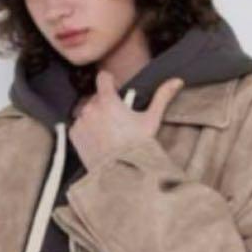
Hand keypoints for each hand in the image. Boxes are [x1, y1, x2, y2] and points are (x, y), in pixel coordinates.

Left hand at [69, 68, 184, 171]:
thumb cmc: (137, 147)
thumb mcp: (151, 121)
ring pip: (87, 112)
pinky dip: (87, 130)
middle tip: (117, 121)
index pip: (103, 77)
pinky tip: (99, 141)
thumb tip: (177, 80)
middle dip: (105, 104)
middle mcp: (90, 108)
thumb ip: (162, 97)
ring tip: (109, 134)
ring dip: (95, 117)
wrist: (120, 173)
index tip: (115, 90)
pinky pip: (79, 126)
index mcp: (108, 100)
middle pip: (96, 97)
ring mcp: (81, 122)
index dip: (110, 81)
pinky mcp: (74, 135)